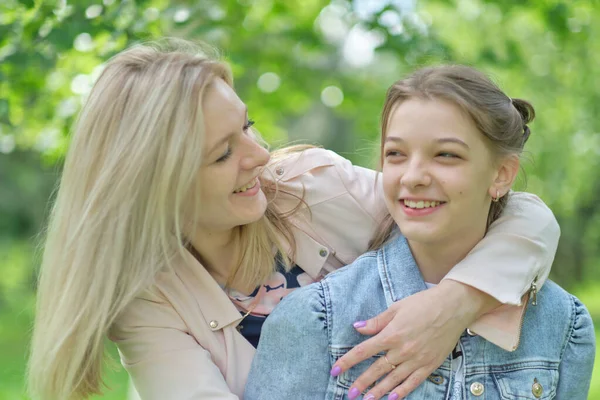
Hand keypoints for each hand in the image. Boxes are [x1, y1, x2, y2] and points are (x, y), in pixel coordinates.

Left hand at [329, 280, 497, 399]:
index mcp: (392, 334)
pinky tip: (392, 398)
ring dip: (378, 391)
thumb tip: (357, 327)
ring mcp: (416, 359)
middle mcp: (402, 350)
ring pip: (393, 379)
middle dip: (361, 382)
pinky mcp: (430, 365)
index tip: (336, 370)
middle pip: (377, 369)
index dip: (348, 361)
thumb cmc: (424, 304)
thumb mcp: (396, 307)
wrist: (453, 307)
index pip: (364, 351)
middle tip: (349, 393)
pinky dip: (402, 391)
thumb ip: (377, 321)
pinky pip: (413, 382)